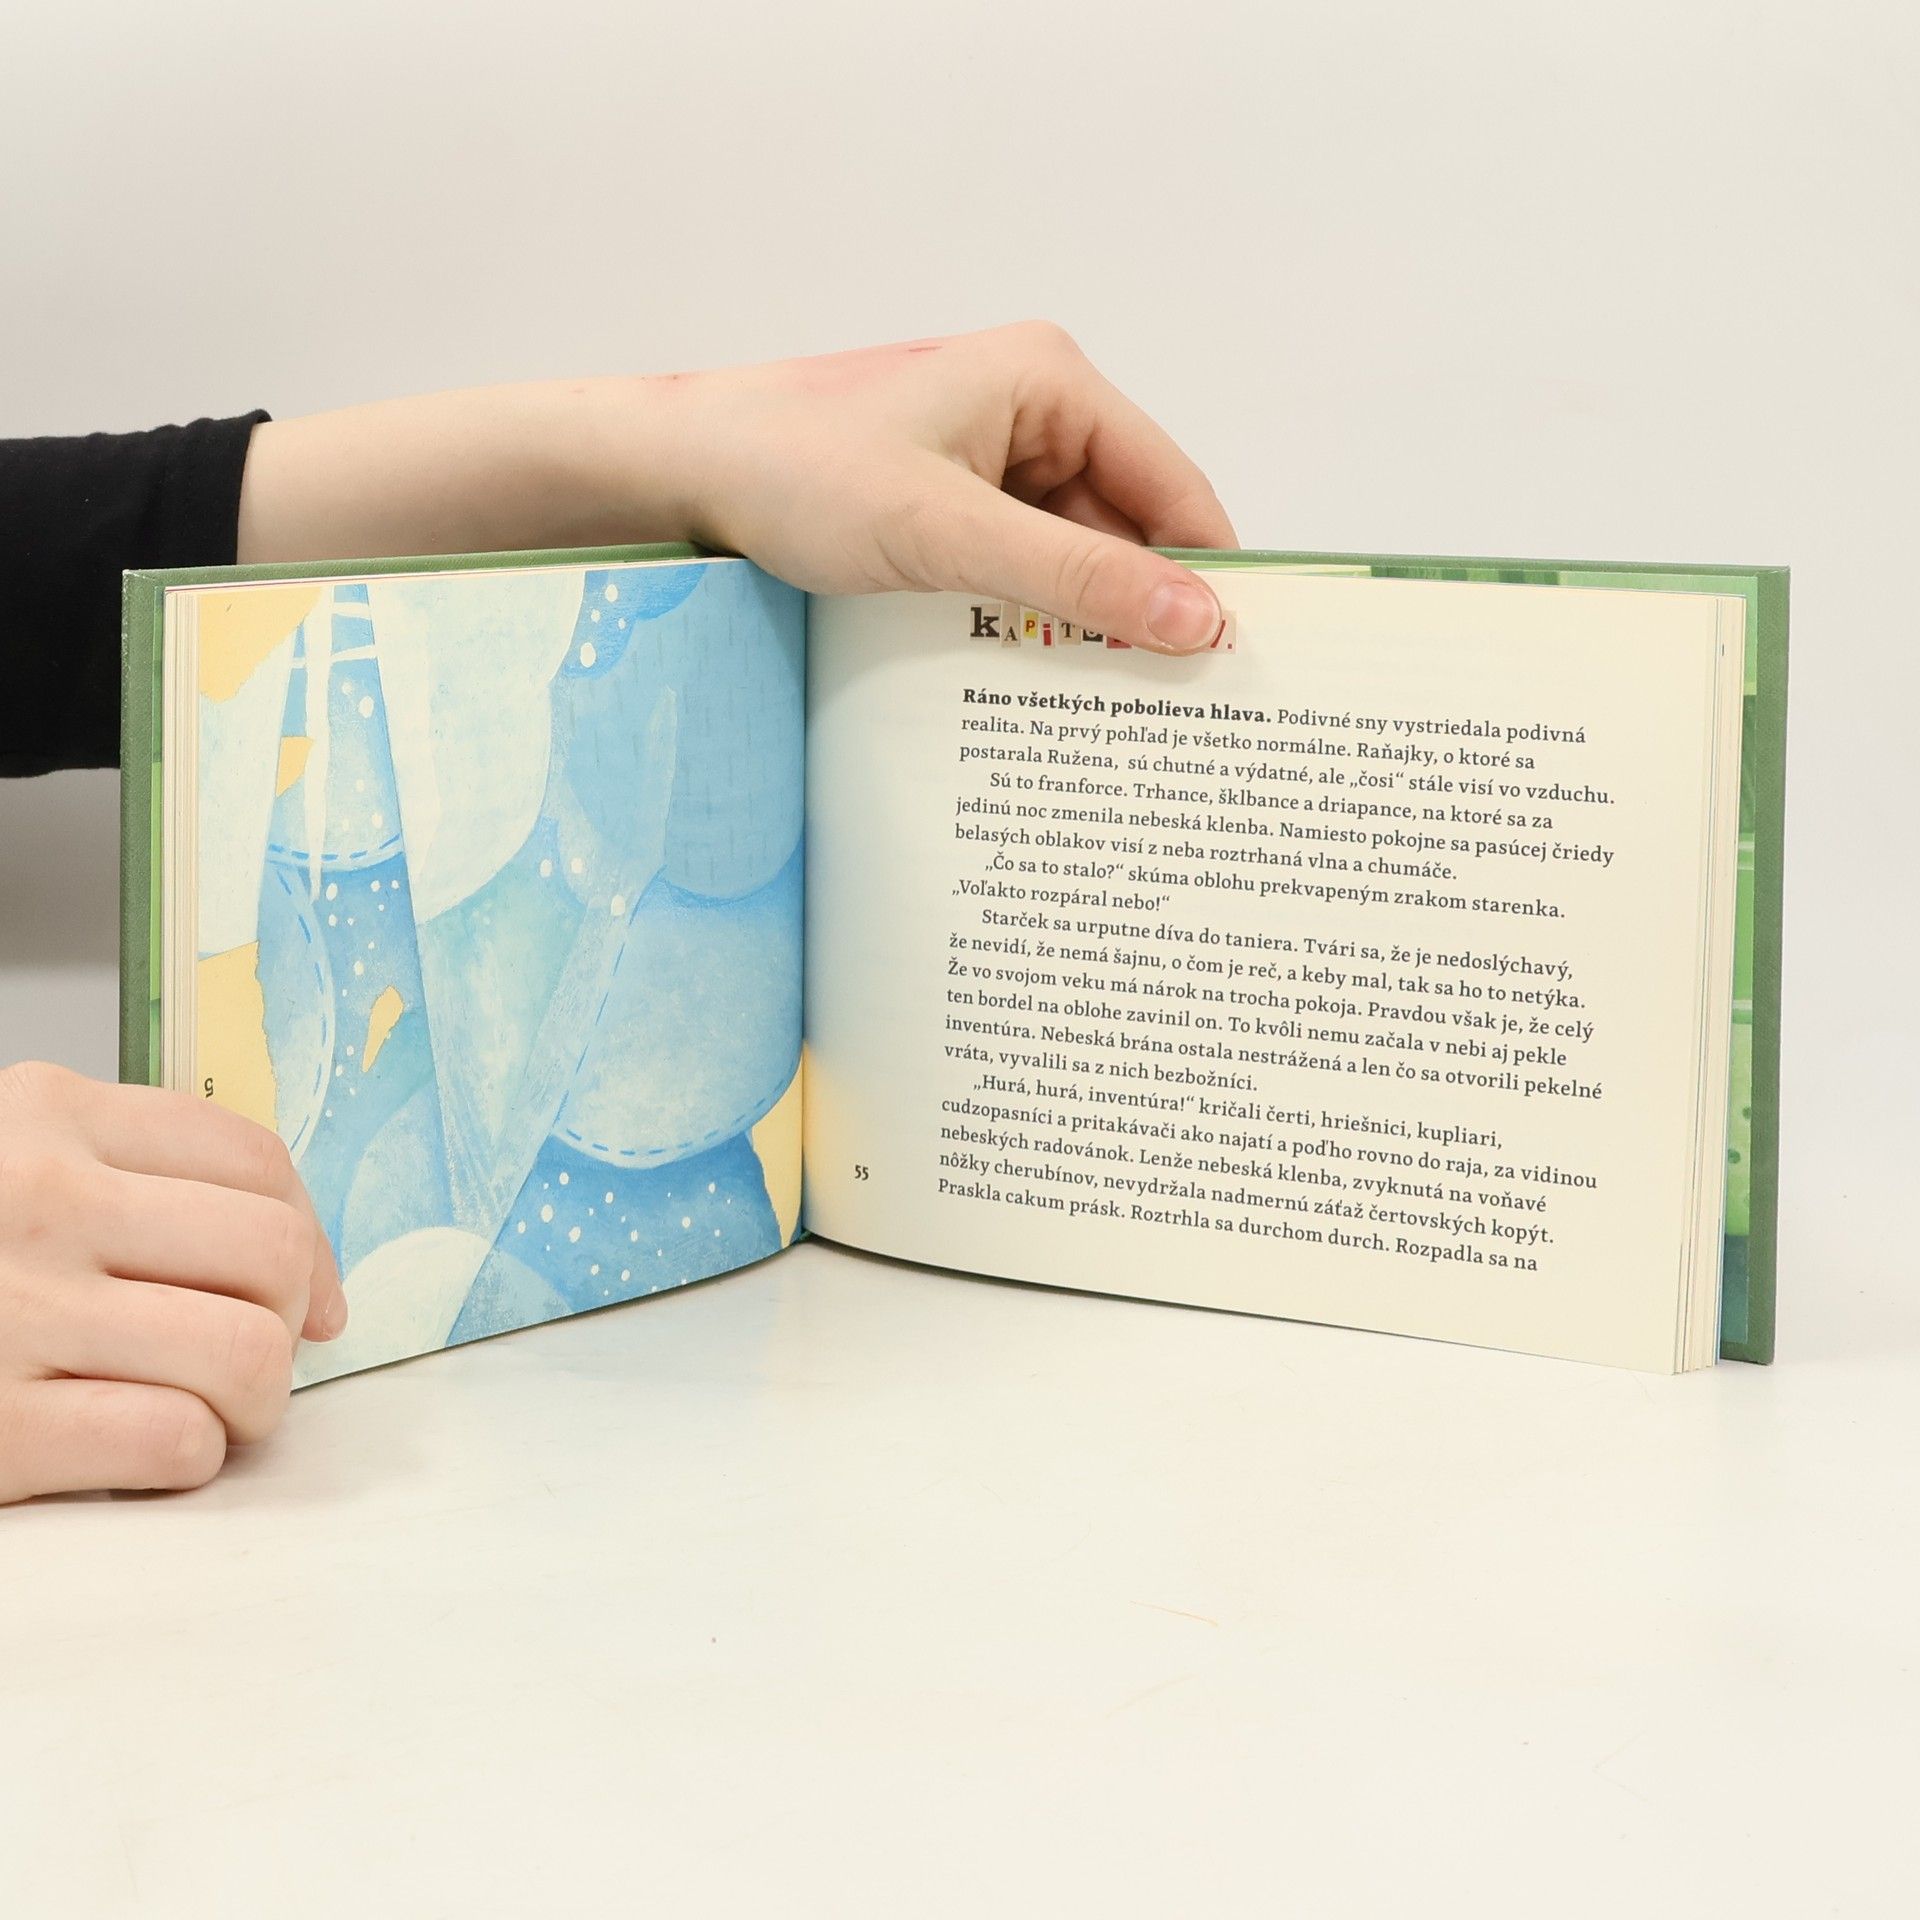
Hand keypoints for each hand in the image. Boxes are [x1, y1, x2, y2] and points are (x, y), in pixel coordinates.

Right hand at [0, 1062, 345, 1502]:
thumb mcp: (14, 1167)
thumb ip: (141, 1183)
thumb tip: (313, 1287)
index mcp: (46, 1115)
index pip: (256, 1163)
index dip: (310, 1242)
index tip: (306, 1300)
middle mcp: (34, 1198)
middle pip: (269, 1255)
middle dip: (282, 1324)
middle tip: (239, 1361)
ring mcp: (8, 1310)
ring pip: (246, 1353)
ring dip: (250, 1402)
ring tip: (204, 1411)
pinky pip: (174, 1440)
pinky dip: (186, 1457)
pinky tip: (140, 1449)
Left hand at [238, 321, 1239, 654]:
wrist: (671, 476)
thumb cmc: (792, 472)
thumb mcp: (946, 536)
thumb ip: (1077, 582)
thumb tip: (1200, 623)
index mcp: (1051, 382)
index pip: (1175, 488)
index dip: (1209, 577)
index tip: (1238, 667)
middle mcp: (1031, 410)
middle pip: (1128, 529)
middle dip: (1143, 612)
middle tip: (1176, 714)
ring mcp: (986, 460)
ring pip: (1071, 559)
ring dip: (1081, 628)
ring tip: (1109, 717)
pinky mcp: (945, 505)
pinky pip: (1016, 572)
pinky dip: (1027, 625)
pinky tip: (1031, 687)